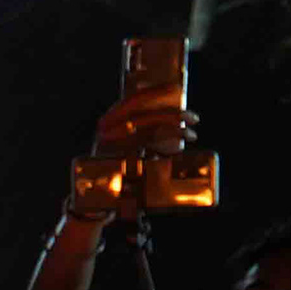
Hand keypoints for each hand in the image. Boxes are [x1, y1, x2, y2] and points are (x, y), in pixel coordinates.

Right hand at [68, 95, 197, 220]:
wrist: (97, 201)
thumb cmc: (116, 173)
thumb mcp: (123, 147)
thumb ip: (138, 132)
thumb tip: (169, 115)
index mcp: (106, 124)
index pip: (131, 101)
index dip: (154, 93)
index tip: (175, 88)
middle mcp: (106, 132)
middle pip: (145, 115)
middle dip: (174, 114)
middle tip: (193, 118)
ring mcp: (112, 147)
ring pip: (151, 129)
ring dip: (176, 129)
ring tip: (191, 134)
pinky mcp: (121, 162)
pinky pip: (152, 146)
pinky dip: (170, 142)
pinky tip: (182, 144)